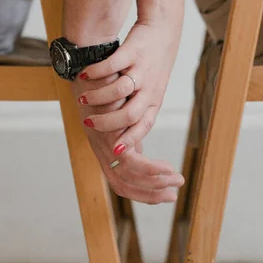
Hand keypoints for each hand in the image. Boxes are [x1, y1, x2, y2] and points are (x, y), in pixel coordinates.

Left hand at [72, 73, 183, 204]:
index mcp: (104, 148)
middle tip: (174, 195)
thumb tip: (141, 152)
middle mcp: (101, 149)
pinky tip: (166, 167)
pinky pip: (128, 161)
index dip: (142, 193)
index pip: (121, 182)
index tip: (165, 194)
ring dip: (153, 182)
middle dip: (150, 194)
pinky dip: (148, 168)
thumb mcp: (118, 113)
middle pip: (123, 185)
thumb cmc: (101, 88)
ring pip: (127, 176)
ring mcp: (102, 143)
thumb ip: (129, 135)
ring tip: (175, 179)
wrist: (87, 66)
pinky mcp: (107, 135)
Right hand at [75, 18, 180, 154]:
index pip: (142, 126)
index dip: (130, 139)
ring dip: (98, 97)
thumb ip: (138, 114)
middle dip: (106, 122)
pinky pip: (112, 65)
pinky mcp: (133, 52)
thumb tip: (123, 141)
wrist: (163, 31)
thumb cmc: (152, 68)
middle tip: (88, 124)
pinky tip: (84, 75)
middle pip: (129, 114)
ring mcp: (141, 70)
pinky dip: (96, 72)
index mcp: (153, 102)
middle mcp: (149, 89)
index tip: (115, 150)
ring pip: (120, 90)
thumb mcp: (151, 93)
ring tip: (82, 100)